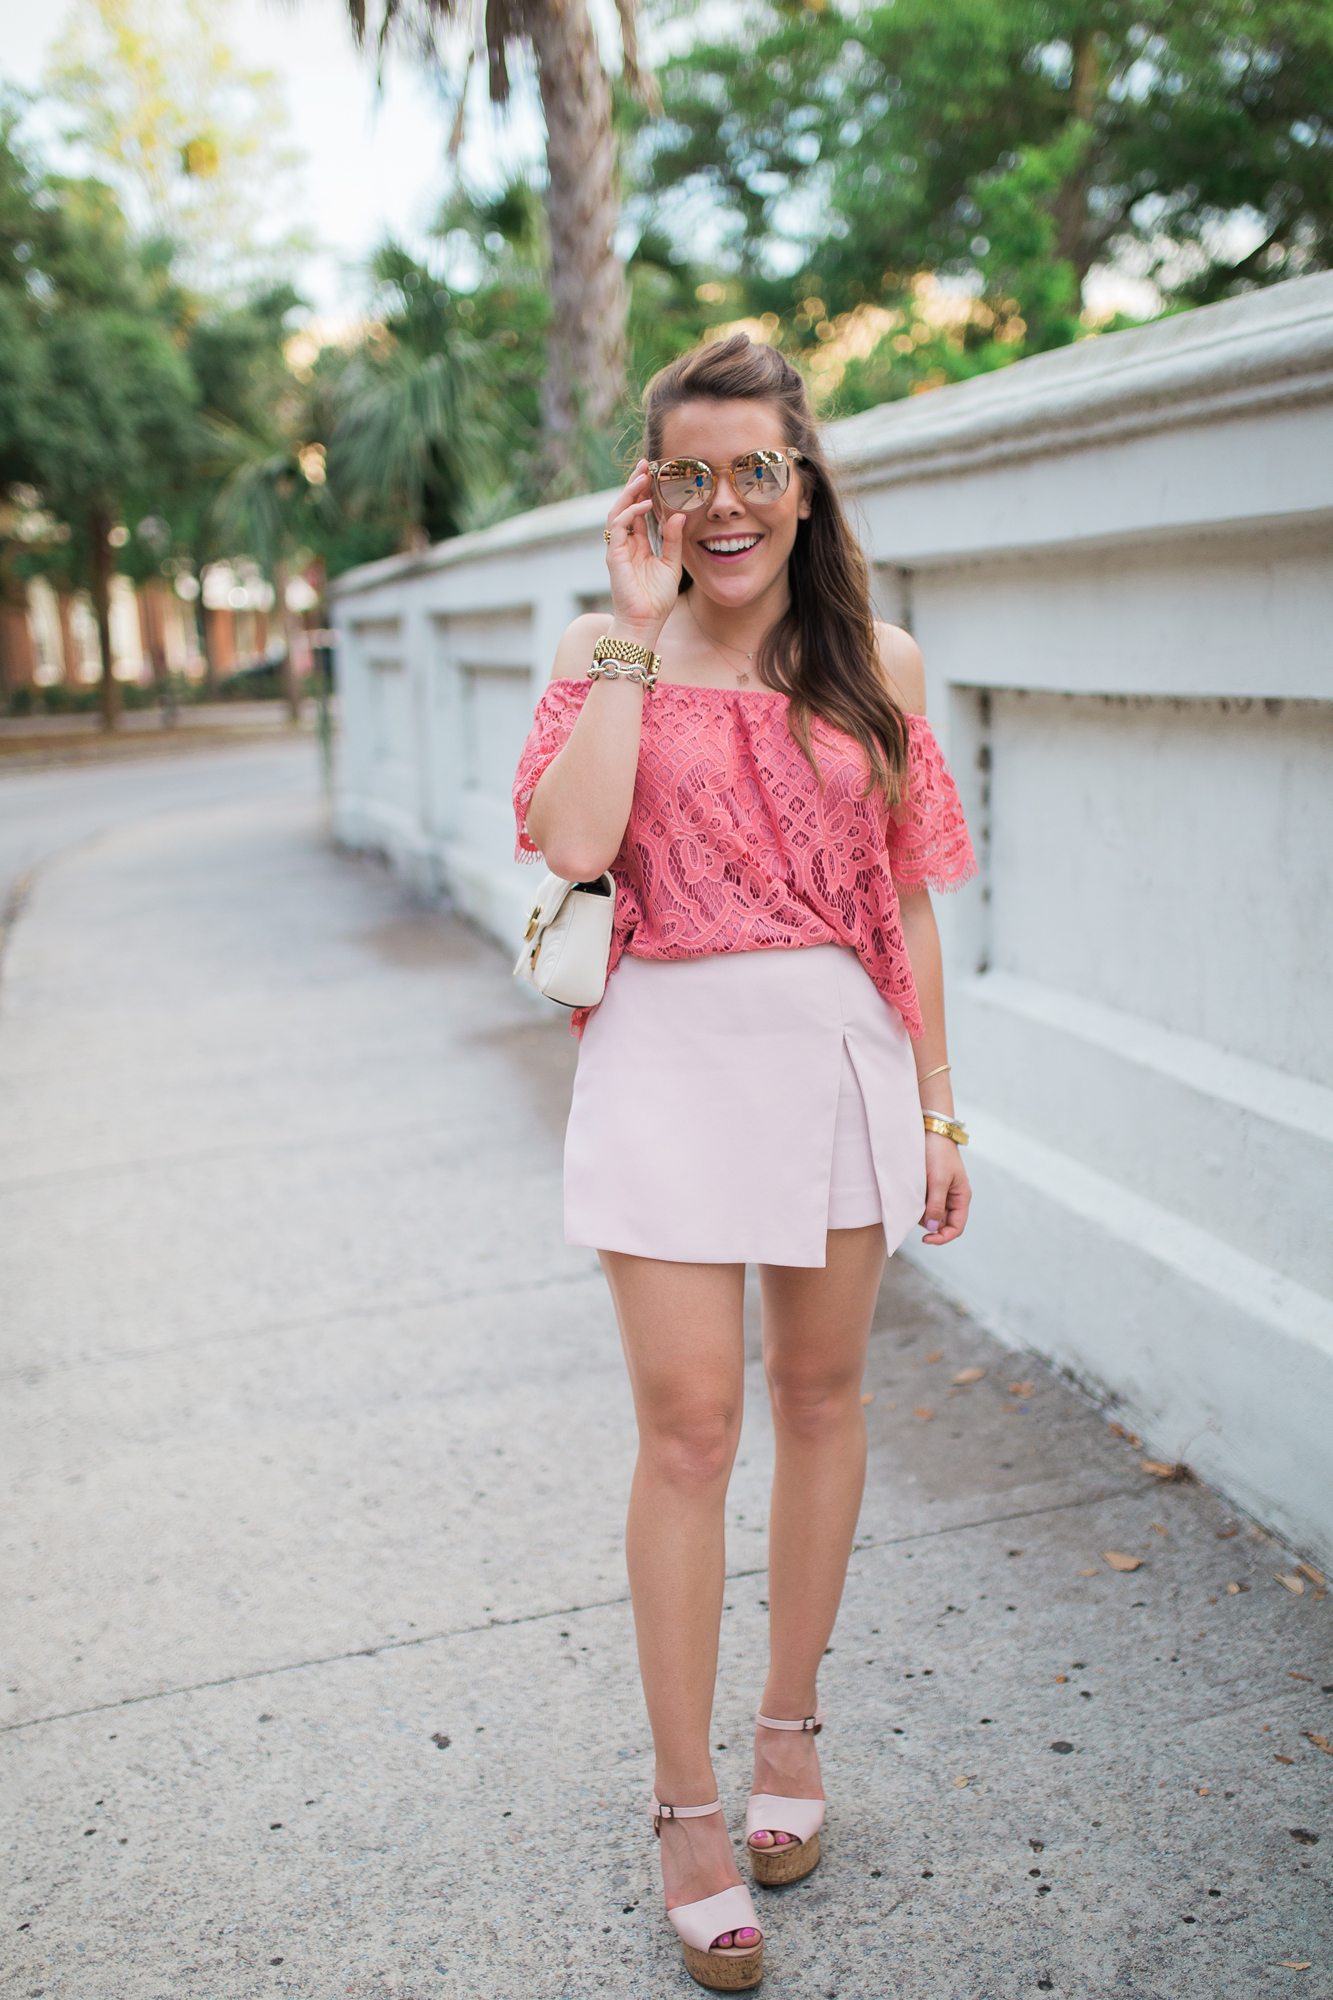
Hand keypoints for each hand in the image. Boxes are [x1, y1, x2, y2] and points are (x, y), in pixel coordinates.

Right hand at [605, 462, 684, 635]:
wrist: (645, 622)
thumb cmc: (657, 599)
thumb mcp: (672, 564)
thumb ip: (673, 540)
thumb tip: (679, 515)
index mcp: (639, 544)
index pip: (639, 511)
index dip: (644, 491)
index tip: (653, 473)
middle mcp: (626, 543)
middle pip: (626, 505)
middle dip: (634, 483)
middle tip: (645, 464)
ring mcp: (618, 548)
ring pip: (618, 511)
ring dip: (629, 492)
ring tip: (642, 476)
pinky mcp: (614, 555)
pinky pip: (618, 527)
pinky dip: (630, 513)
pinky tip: (643, 504)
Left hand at [920, 1133, 969, 1244]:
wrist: (930, 1131)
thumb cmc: (938, 1153)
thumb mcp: (938, 1180)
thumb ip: (936, 1205)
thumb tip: (933, 1228)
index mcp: (961, 1197)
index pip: (956, 1228)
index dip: (942, 1237)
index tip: (925, 1239)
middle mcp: (952, 1198)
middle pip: (940, 1223)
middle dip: (927, 1220)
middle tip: (916, 1206)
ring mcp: (940, 1193)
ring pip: (929, 1214)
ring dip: (920, 1210)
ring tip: (915, 1192)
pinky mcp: (929, 1188)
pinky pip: (922, 1203)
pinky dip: (916, 1202)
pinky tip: (912, 1190)